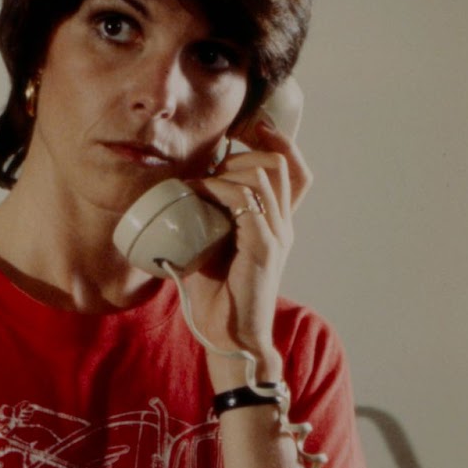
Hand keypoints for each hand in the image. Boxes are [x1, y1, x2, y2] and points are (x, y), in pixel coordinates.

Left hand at [185, 117, 312, 384]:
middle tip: (210, 165)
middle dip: (241, 151)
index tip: (247, 128)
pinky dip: (218, 190)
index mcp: (276, 223)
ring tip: (199, 185)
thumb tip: (173, 193)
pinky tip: (198, 196)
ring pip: (262, 174)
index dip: (277, 140)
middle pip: (278, 162)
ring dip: (225, 170)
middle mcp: (282, 225)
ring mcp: (276, 235)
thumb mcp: (210, 247)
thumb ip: (205, 220)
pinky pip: (246, 201)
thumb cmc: (217, 296)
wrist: (230, 338)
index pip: (293, 169)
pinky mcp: (264, 248)